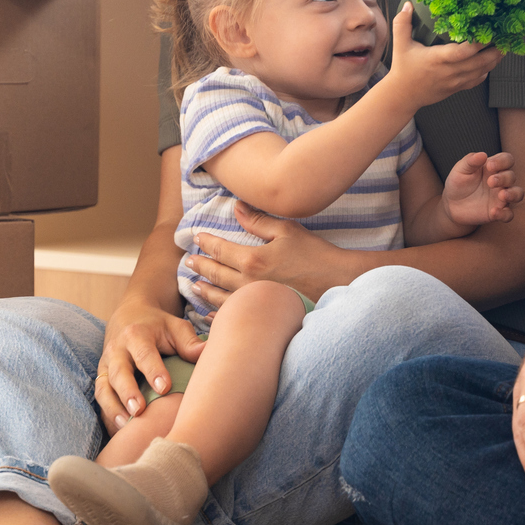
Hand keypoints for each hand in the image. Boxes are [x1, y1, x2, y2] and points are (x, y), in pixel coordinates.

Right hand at [95, 298, 206, 431]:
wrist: (129, 317)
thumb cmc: (158, 327)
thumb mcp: (175, 327)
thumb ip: (189, 342)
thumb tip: (206, 354)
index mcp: (137, 335)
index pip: (144, 354)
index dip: (153, 370)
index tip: (164, 388)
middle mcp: (117, 350)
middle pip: (119, 372)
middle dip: (127, 391)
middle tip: (138, 410)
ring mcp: (106, 365)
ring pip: (104, 387)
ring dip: (112, 407)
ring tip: (125, 425)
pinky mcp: (101, 378)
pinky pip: (100, 398)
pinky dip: (107, 414)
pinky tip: (118, 430)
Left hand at [187, 201, 368, 305]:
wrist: (336, 284)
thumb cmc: (314, 254)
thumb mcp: (287, 230)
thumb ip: (258, 221)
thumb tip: (237, 208)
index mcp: (252, 259)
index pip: (220, 249)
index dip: (206, 242)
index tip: (196, 238)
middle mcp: (248, 283)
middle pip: (216, 274)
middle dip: (200, 267)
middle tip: (188, 263)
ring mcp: (254, 302)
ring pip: (220, 298)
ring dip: (204, 291)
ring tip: (194, 286)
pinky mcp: (263, 315)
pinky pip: (234, 316)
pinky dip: (218, 314)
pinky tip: (212, 313)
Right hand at [384, 3, 503, 110]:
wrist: (403, 96)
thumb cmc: (403, 69)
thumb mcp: (400, 44)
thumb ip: (402, 23)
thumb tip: (408, 4)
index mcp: (437, 59)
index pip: (462, 52)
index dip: (477, 44)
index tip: (488, 33)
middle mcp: (449, 71)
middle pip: (478, 63)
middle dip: (494, 51)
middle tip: (505, 38)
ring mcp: (455, 82)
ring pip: (481, 72)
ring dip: (494, 60)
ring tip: (503, 48)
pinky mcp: (457, 88)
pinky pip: (476, 81)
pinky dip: (486, 72)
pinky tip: (491, 62)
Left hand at [441, 150, 521, 225]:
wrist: (452, 205)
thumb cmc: (459, 183)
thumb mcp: (461, 170)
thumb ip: (471, 161)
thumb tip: (483, 154)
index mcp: (494, 167)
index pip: (507, 159)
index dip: (502, 161)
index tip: (490, 166)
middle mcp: (501, 181)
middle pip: (511, 176)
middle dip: (503, 178)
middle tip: (490, 182)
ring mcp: (501, 197)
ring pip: (518, 194)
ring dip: (513, 194)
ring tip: (502, 195)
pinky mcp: (498, 212)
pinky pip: (509, 214)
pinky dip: (504, 214)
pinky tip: (494, 212)